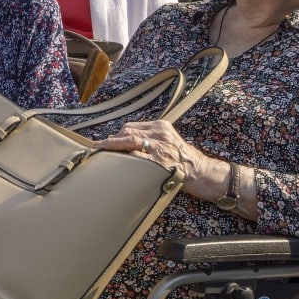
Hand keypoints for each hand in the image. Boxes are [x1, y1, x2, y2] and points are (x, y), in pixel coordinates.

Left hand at [94, 121, 218, 190]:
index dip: (116, 135)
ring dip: (113, 149)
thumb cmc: (181, 160)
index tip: (103, 142)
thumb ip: (149, 139)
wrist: (202, 172)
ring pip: (130, 142)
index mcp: (161, 127)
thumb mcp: (167, 142)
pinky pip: (137, 158)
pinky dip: (125, 161)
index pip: (131, 126)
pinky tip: (116, 166)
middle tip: (97, 149)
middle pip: (128, 132)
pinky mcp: (161, 161)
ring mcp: (161, 147)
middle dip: (111, 141)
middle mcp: (161, 133)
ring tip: (100, 154)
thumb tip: (121, 140)